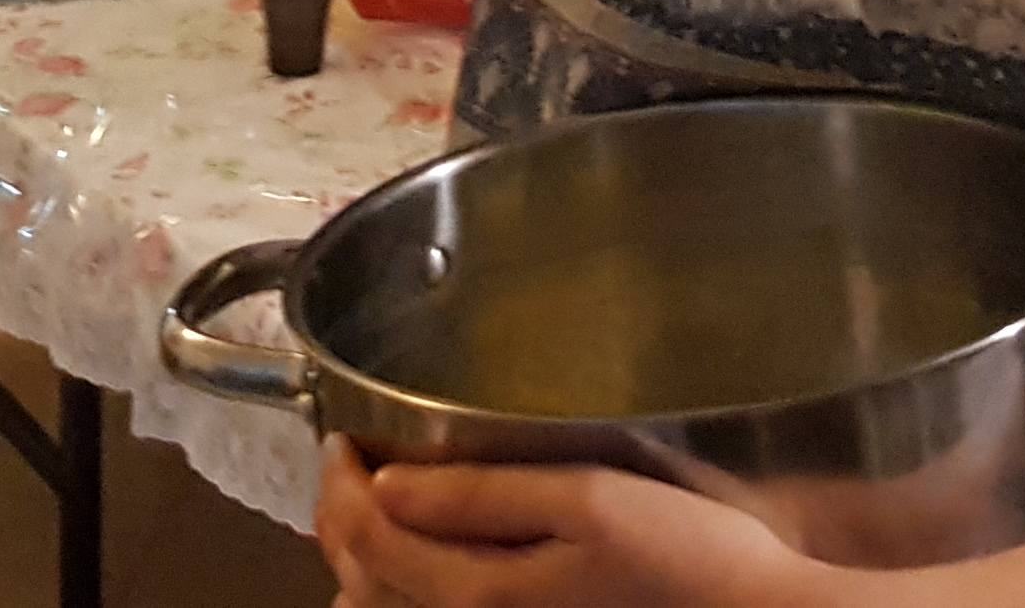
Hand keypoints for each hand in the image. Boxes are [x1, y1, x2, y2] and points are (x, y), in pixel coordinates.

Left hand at [317, 440, 835, 607]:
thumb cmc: (686, 558)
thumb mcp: (587, 501)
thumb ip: (483, 494)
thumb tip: (388, 484)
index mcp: (478, 593)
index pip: (365, 536)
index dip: (338, 479)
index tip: (343, 432)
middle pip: (361, 581)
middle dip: (340, 517)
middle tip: (349, 460)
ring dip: (364, 560)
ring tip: (377, 502)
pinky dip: (401, 594)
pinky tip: (421, 562)